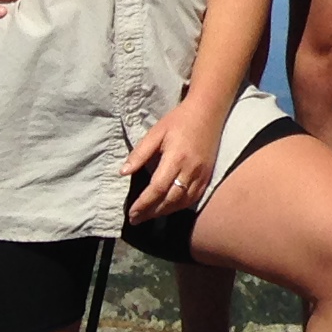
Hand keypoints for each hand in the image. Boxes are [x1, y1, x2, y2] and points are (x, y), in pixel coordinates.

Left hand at [122, 95, 229, 224]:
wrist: (208, 111)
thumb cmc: (179, 120)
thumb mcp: (156, 132)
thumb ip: (140, 153)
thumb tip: (123, 173)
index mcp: (176, 158)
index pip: (158, 188)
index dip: (144, 203)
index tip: (131, 212)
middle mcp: (191, 170)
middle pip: (170, 199)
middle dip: (152, 212)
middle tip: (136, 219)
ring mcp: (202, 174)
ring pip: (183, 201)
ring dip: (165, 212)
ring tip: (149, 216)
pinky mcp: (208, 175)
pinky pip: (195, 197)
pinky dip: (180, 206)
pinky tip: (169, 208)